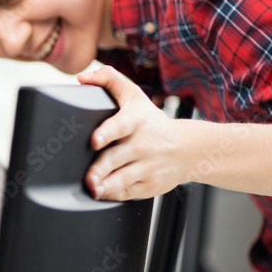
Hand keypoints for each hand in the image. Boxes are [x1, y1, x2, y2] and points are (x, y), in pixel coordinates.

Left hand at [78, 66, 191, 200]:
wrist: (189, 148)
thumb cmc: (152, 122)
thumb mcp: (134, 97)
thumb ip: (109, 80)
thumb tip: (82, 77)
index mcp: (135, 122)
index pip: (119, 126)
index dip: (106, 133)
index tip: (94, 141)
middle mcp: (141, 145)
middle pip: (116, 158)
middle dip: (100, 169)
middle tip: (88, 177)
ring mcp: (146, 167)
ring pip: (122, 179)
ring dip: (106, 186)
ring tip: (93, 188)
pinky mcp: (149, 186)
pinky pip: (127, 193)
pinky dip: (113, 194)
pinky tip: (102, 192)